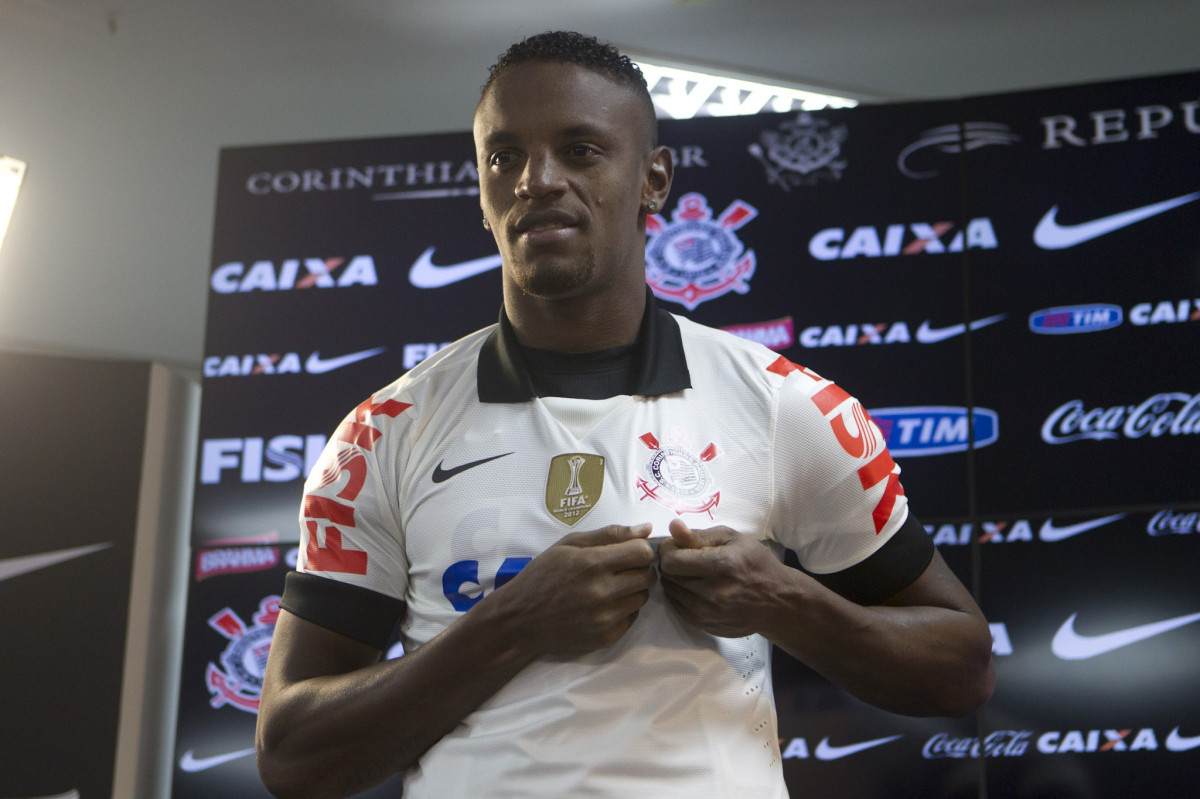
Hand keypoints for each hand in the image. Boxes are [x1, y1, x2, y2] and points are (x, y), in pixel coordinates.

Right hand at [497, 523, 657, 656]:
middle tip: (621, 569)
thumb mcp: (569, 545)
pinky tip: (604, 605)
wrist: (521, 619)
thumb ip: (609, 535)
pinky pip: (632, 618)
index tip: (630, 551)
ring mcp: (604, 618)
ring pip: (642, 598)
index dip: (640, 549)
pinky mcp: (605, 637)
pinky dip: (623, 609)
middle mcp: (601, 592)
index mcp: (591, 564)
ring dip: (633, 590)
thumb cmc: (543, 575)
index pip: (642, 553)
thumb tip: (646, 529)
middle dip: (640, 569)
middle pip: (648, 576)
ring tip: (610, 587)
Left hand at [658, 518, 788, 637]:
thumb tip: (673, 527)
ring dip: (675, 579)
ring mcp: (707, 613)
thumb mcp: (733, 539)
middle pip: (668, 575)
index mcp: (721, 565)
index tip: (676, 545)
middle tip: (685, 557)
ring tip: (693, 573)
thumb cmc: (756, 564)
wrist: (777, 601)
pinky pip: (677, 606)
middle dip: (671, 563)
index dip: (669, 549)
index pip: (672, 560)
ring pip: (670, 591)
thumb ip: (700, 535)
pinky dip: (680, 595)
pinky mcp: (704, 625)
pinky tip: (696, 588)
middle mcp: (712, 593)